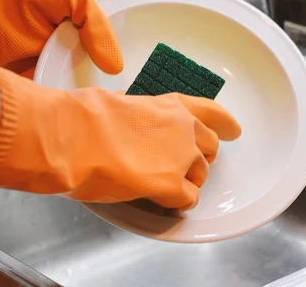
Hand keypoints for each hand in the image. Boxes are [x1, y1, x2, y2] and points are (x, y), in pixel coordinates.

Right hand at [0, 61, 241, 210]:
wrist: (71, 136)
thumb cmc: (84, 117)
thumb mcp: (119, 103)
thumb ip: (139, 114)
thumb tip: (132, 120)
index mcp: (170, 107)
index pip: (210, 112)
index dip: (224, 123)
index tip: (234, 131)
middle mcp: (184, 129)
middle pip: (210, 148)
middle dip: (199, 158)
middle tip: (181, 167)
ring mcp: (181, 157)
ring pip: (201, 175)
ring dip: (187, 182)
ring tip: (162, 185)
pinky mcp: (172, 185)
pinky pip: (189, 200)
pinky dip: (178, 203)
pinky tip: (163, 200)